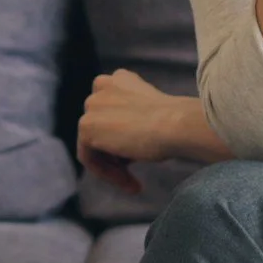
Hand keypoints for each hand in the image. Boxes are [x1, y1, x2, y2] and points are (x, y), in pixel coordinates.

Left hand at [76, 70, 208, 192]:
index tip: (138, 154)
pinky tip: (130, 184)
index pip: (111, 110)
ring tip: (135, 184)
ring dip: (113, 167)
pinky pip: (89, 157)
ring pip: (94, 144)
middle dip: (117, 152)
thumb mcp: (153, 113)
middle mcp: (102, 86)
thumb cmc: (176, 122)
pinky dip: (107, 173)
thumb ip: (133, 118)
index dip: (123, 134)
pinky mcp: (86, 127)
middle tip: (136, 171)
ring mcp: (92, 105)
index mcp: (120, 79)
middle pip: (101, 127)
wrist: (175, 124)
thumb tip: (126, 139)